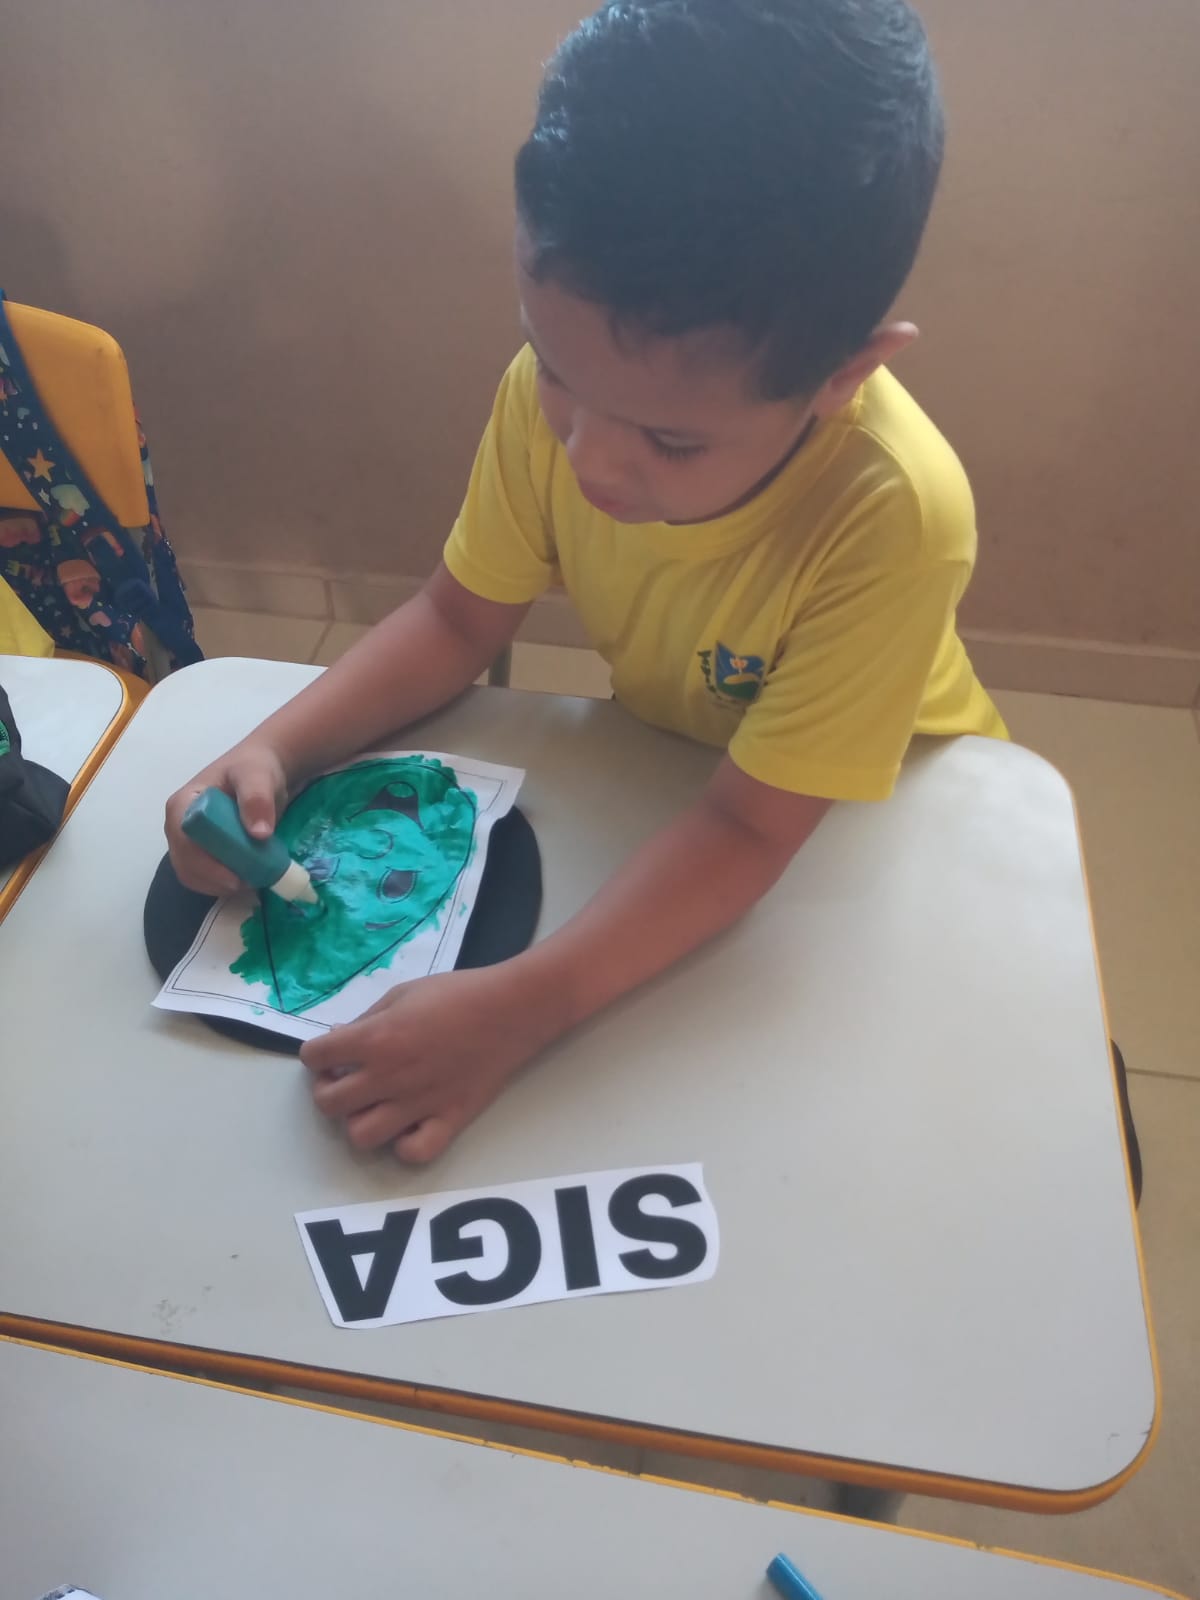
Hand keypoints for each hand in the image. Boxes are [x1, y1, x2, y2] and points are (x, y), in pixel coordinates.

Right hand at [164, 742, 289, 894]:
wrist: (262, 772)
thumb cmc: (255, 769)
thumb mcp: (258, 776)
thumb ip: (257, 798)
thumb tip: (258, 833)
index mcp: (183, 804)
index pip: (184, 841)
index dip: (206, 864)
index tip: (236, 878)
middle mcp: (178, 826)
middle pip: (186, 863)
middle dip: (215, 879)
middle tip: (250, 883)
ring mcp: (188, 841)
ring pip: (193, 875)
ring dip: (219, 885)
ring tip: (252, 882)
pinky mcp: (201, 853)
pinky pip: (204, 878)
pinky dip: (222, 885)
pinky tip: (246, 881)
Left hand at [300, 960, 566, 1162]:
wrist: (510, 1009)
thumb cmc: (456, 993)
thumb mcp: (401, 993)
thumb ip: (366, 1021)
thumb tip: (340, 1039)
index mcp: (375, 1039)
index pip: (314, 1057)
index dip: (318, 1054)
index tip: (332, 1051)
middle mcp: (389, 1076)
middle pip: (328, 1104)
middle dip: (329, 1089)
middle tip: (348, 1077)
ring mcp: (418, 1104)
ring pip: (361, 1136)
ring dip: (360, 1120)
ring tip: (375, 1104)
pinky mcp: (448, 1120)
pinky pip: (413, 1153)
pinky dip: (404, 1144)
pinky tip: (409, 1124)